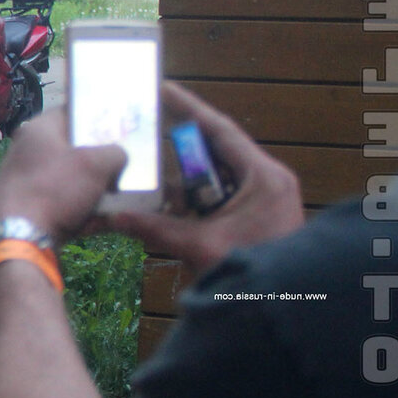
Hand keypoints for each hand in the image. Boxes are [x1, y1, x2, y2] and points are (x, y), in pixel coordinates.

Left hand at [0, 112, 127, 243]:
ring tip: (115, 195)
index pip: (71, 111)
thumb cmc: (56, 190)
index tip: (117, 127)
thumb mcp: (98, 164)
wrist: (17, 237)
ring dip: (90, 188)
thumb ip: (115, 153)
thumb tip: (117, 158)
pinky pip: (58, 204)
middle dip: (96, 158)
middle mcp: (24, 151)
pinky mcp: (21, 208)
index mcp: (37, 130)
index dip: (96, 117)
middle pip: (69, 148)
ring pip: (65, 179)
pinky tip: (99, 221)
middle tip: (119, 164)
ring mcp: (20, 180)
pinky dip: (78, 211)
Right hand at [106, 82, 303, 280]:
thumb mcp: (198, 246)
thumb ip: (155, 228)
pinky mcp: (257, 216)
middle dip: (180, 147)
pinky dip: (195, 199)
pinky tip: (169, 207)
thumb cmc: (250, 272)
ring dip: (185, 180)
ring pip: (217, 176)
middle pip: (216, 151)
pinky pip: (221, 197)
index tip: (163, 88)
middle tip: (147, 131)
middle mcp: (267, 181)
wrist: (283, 309)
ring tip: (152, 175)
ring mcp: (264, 199)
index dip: (189, 108)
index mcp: (263, 177)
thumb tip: (114, 217)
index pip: (221, 130)